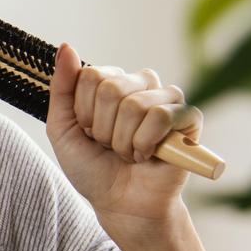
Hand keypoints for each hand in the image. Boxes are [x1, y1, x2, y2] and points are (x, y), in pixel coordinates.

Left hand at [46, 42, 202, 234]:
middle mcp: (141, 85)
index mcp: (111, 83)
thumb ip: (61, 89)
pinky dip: (146, 143)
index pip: (90, 75)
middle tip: (108, 146)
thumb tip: (66, 46)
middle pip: (111, 88)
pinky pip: (163, 116)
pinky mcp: (188, 119)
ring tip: (128, 153)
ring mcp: (167, 99)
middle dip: (102, 129)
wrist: (120, 203)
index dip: (83, 112)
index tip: (87, 132)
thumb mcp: (62, 130)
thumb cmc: (92, 168)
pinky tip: (148, 155)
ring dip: (122, 141)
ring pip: (135, 104)